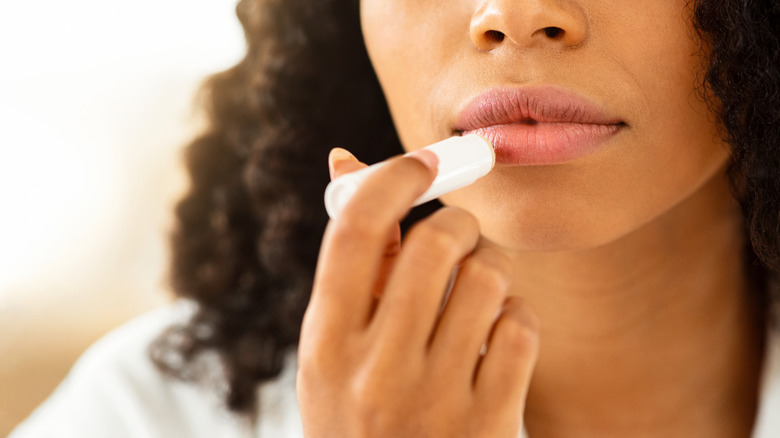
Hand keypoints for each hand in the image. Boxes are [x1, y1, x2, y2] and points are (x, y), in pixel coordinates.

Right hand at [297, 147, 539, 437]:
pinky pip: (520, 324)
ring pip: (486, 277)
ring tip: (476, 298)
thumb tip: (345, 160)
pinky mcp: (490, 424)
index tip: (424, 161)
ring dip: (489, 271)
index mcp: (324, 346)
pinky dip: (514, 316)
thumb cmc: (364, 412)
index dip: (393, 178)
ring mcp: (435, 401)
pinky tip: (496, 340)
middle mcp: (374, 373)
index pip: (354, 231)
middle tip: (460, 235)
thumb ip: (352, 263)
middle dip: (459, 223)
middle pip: (434, 242)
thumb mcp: (337, 350)